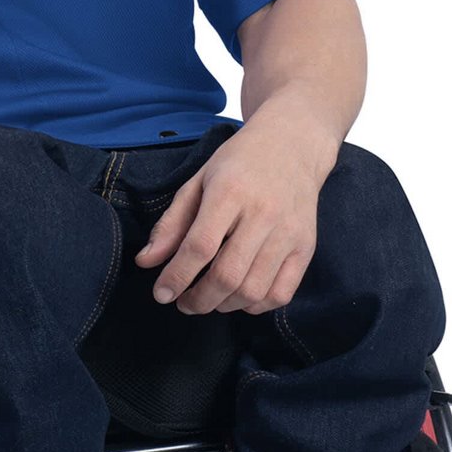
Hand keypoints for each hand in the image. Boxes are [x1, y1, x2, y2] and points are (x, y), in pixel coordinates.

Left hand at [132, 119, 331, 315]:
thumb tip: (145, 261)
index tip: (161, 293)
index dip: (177, 276)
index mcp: (229, 192)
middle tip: (184, 303)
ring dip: (224, 305)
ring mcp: (288, 233)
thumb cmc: (239, 163)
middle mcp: (263, 214)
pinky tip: (240, 296)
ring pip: (253, 290)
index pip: (200, 246)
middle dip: (199, 300)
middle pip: (227, 275)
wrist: (292, 145)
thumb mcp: (198, 181)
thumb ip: (172, 223)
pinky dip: (256, 305)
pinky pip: (281, 294)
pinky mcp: (306, 247)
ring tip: (209, 298)